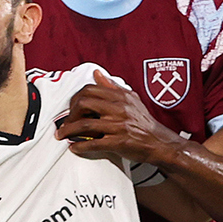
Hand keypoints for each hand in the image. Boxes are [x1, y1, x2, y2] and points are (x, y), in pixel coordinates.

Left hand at [55, 71, 184, 161]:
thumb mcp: (131, 99)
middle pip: (84, 104)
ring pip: (85, 125)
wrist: (160, 143)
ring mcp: (119, 126)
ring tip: (62, 135)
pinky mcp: (119, 143)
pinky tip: (74, 148)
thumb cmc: (144, 122)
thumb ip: (112, 87)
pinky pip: (94, 144)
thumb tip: (97, 74)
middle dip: (70, 114)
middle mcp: (119, 109)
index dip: (75, 99)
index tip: (72, 108)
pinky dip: (80, 146)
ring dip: (68, 131)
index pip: (89, 90)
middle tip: (66, 123)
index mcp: (120, 97)